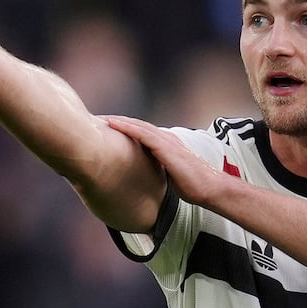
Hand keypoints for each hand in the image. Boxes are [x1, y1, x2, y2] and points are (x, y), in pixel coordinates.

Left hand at [103, 115, 224, 205]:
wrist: (209, 188)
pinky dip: (128, 128)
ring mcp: (166, 142)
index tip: (107, 129)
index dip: (125, 129)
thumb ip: (159, 169)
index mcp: (167, 145)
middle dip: (117, 121)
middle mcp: (166, 139)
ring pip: (138, 126)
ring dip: (118, 121)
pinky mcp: (166, 147)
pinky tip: (114, 125)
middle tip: (97, 119)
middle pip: (137, 125)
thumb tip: (147, 175)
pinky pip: (143, 134)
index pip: (142, 132)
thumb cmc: (193, 185)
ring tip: (100, 119)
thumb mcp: (170, 174)